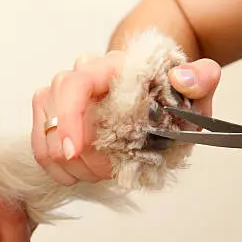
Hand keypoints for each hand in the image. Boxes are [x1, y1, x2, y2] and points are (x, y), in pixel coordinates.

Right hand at [31, 53, 221, 185]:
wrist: (153, 91)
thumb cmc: (171, 92)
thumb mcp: (195, 88)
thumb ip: (200, 78)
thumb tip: (183, 77)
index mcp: (109, 67)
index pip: (74, 84)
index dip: (68, 118)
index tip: (73, 152)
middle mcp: (78, 75)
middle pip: (53, 109)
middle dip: (76, 152)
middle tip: (106, 171)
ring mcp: (61, 94)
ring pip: (44, 130)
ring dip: (67, 162)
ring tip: (98, 173)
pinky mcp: (54, 114)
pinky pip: (41, 142)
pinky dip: (55, 165)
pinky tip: (75, 174)